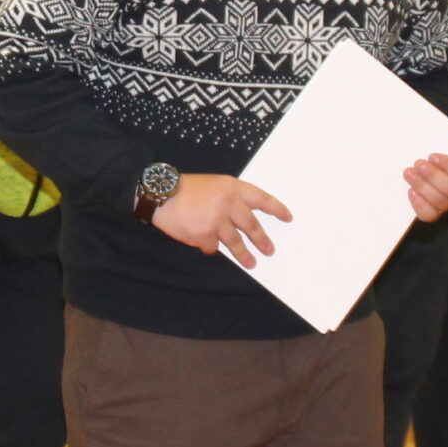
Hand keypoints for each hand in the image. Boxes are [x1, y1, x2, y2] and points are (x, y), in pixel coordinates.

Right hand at [152, 175, 290, 268]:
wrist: (160, 194)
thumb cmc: (187, 188)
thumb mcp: (214, 184)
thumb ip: (231, 196)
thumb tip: (247, 217)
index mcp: (232, 187)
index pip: (261, 199)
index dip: (276, 209)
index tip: (287, 218)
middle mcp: (227, 203)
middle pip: (251, 225)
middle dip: (262, 240)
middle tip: (269, 250)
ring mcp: (216, 220)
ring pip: (235, 242)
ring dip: (244, 255)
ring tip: (251, 263)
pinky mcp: (204, 235)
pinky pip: (213, 247)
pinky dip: (210, 247)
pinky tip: (204, 242)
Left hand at [404, 132, 447, 221]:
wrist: (410, 157)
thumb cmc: (431, 146)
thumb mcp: (443, 133)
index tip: (432, 156)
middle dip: (433, 176)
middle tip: (417, 163)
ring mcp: (446, 202)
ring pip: (440, 202)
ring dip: (423, 187)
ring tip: (408, 173)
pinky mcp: (432, 211)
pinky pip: (429, 215)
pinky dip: (419, 205)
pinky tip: (410, 192)